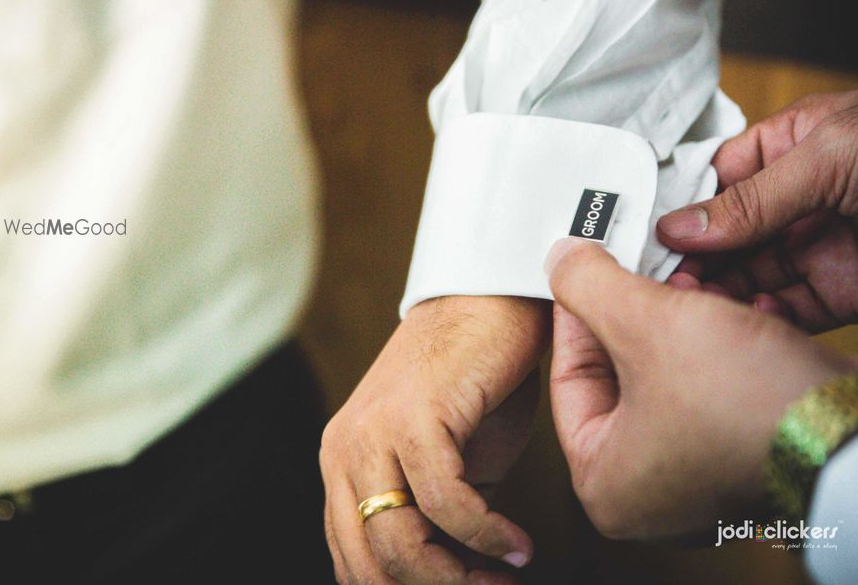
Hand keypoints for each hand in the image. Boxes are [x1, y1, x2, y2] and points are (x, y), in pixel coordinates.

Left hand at [320, 295, 549, 583]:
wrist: (489, 300)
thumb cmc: (476, 381)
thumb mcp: (446, 462)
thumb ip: (434, 517)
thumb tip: (452, 577)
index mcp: (340, 463)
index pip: (351, 560)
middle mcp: (342, 450)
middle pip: (368, 566)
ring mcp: (371, 433)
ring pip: (400, 545)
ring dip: (461, 578)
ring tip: (507, 576)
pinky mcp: (413, 417)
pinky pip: (446, 503)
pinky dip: (486, 536)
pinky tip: (517, 543)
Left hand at [545, 239, 857, 539]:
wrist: (852, 431)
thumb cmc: (743, 401)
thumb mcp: (645, 323)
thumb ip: (588, 286)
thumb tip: (559, 260)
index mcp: (604, 482)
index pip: (568, 378)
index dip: (576, 312)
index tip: (582, 270)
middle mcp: (648, 492)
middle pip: (619, 376)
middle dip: (635, 311)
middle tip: (638, 265)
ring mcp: (700, 476)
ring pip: (669, 376)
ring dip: (680, 320)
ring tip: (691, 279)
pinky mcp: (745, 454)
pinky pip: (712, 388)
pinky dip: (719, 346)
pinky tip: (736, 308)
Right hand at [657, 83, 857, 331]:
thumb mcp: (830, 155)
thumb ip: (752, 199)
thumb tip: (679, 227)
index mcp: (786, 149)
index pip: (713, 182)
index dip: (677, 210)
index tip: (642, 238)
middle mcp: (796, 201)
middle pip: (723, 237)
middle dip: (691, 260)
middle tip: (661, 284)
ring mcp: (818, 248)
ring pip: (748, 279)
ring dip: (719, 294)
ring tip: (693, 307)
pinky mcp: (844, 293)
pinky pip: (789, 312)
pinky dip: (763, 320)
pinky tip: (745, 322)